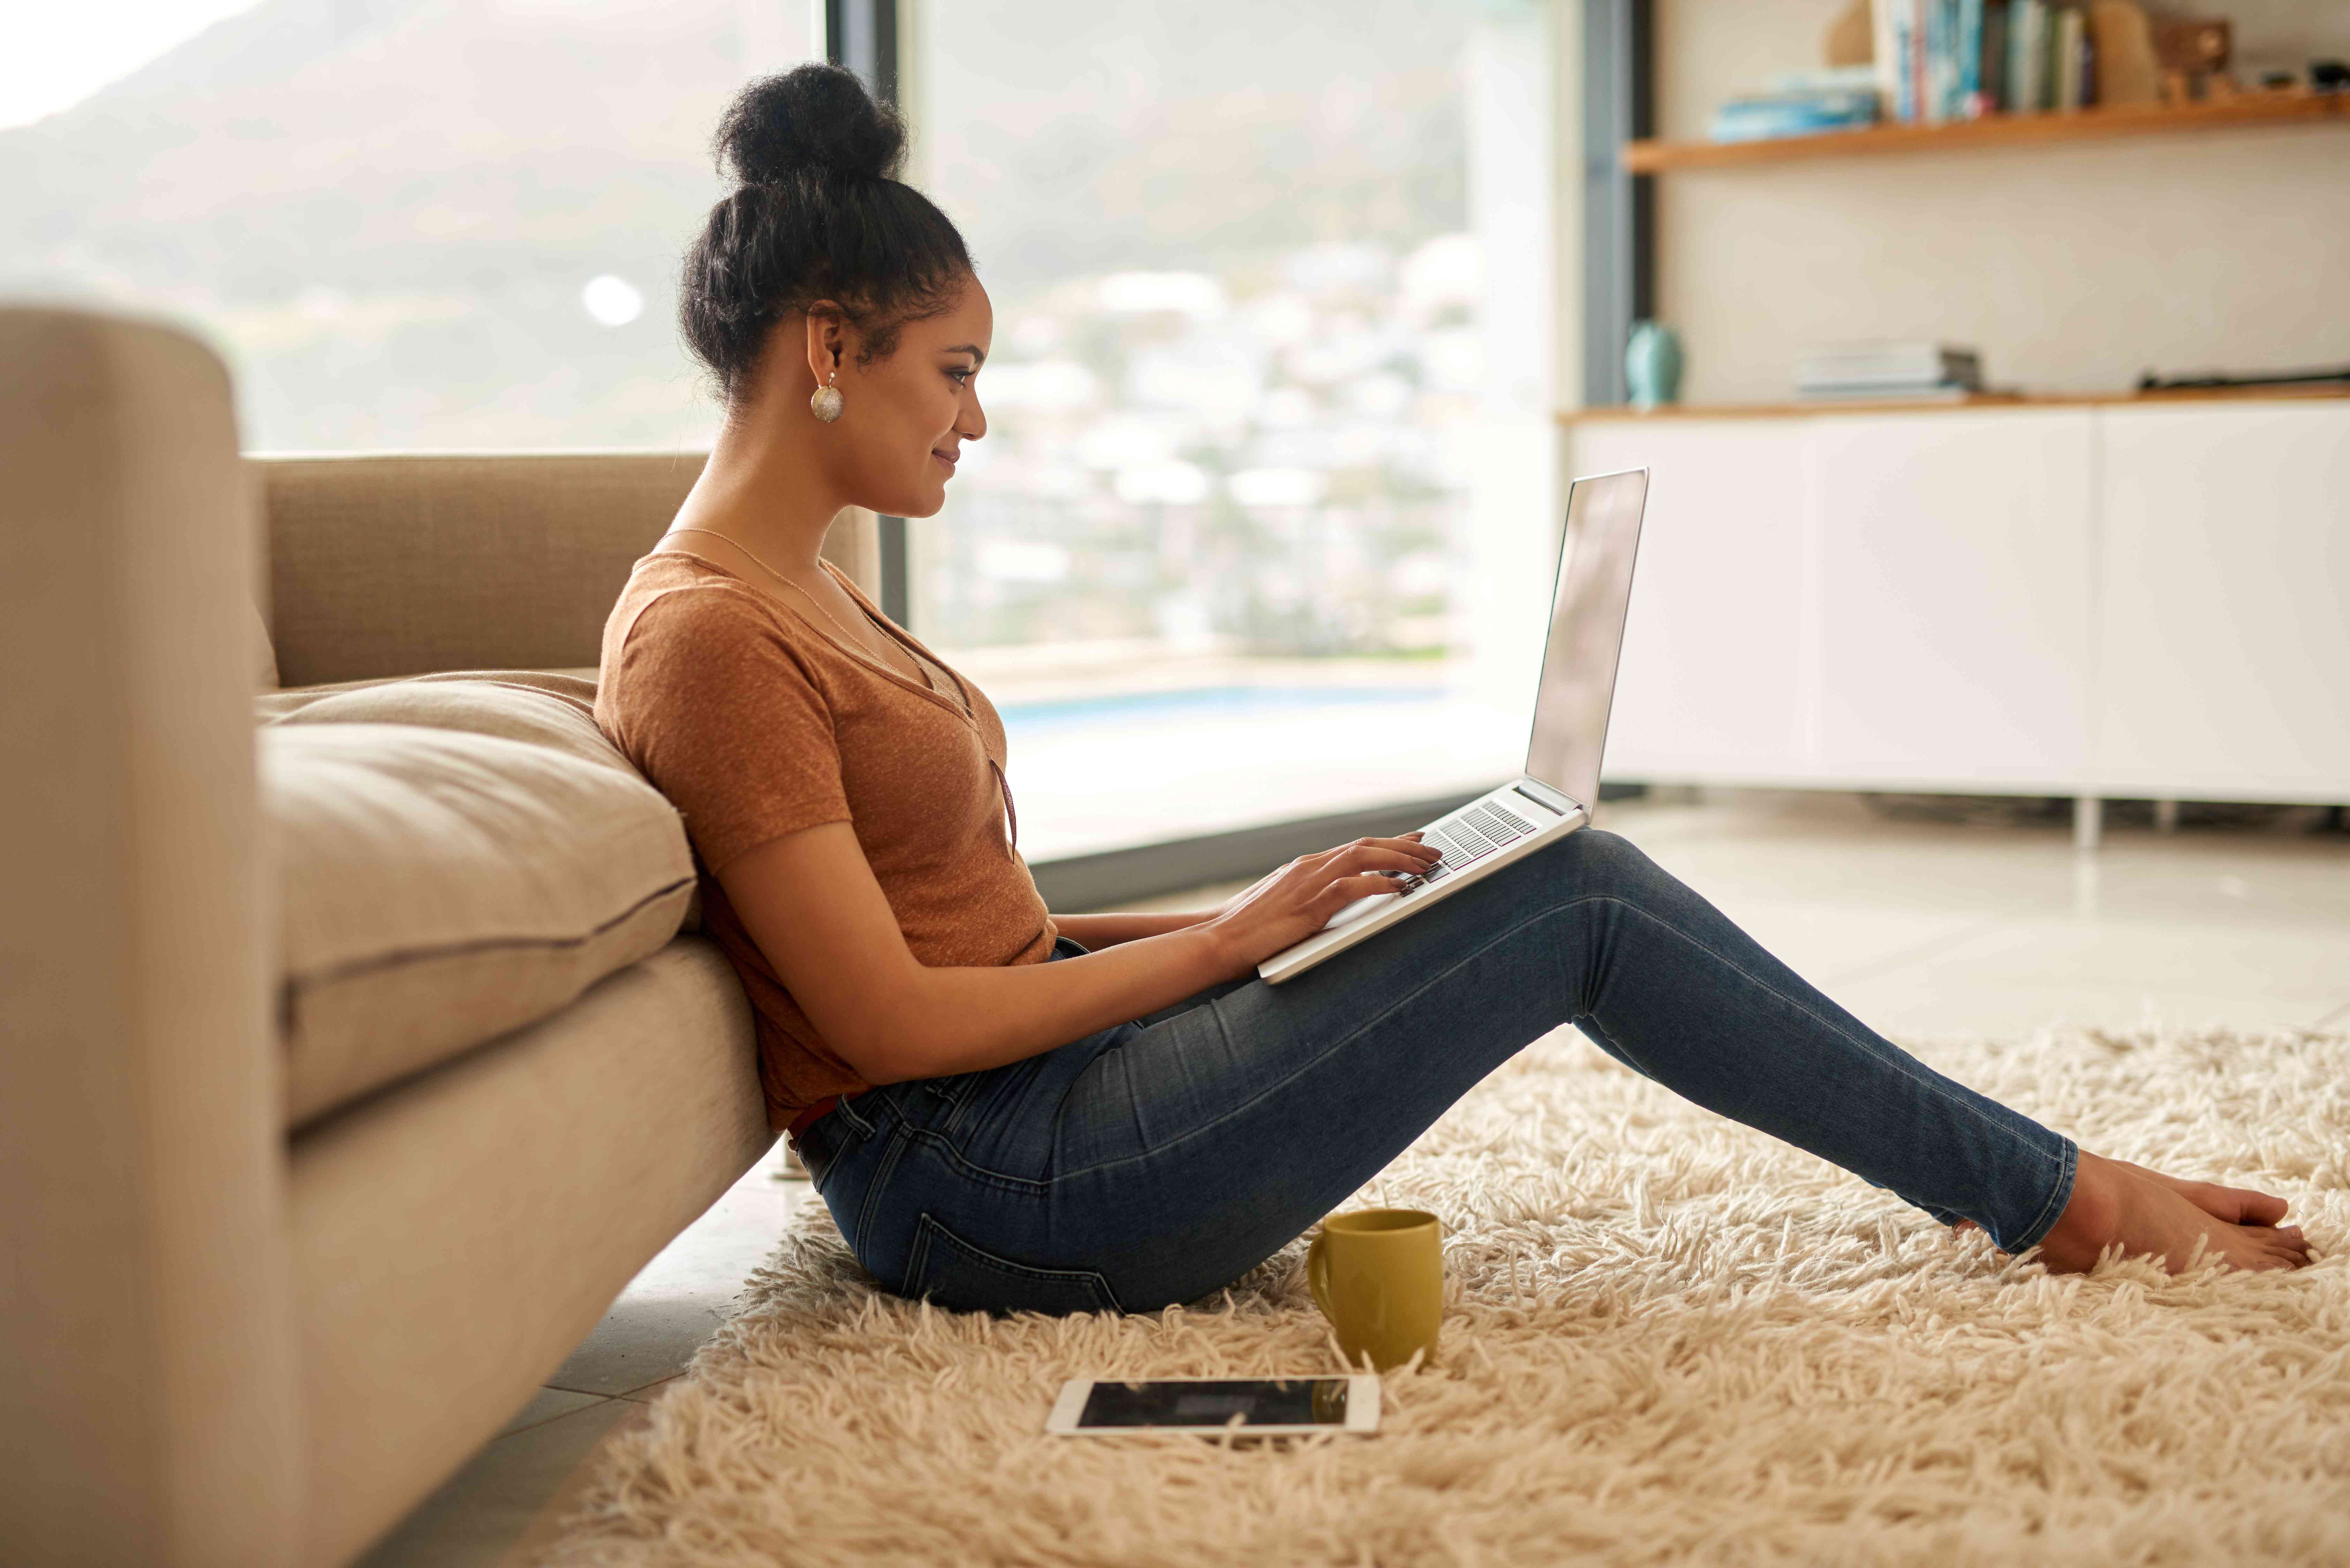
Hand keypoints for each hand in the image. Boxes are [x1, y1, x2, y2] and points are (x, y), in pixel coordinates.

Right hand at [1200, 834, 1441, 974]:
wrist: (1216, 938)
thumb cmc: (1245, 929)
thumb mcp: (1283, 907)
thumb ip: (1308, 899)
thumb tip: (1332, 903)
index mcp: (1304, 867)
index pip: (1355, 847)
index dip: (1389, 844)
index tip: (1414, 841)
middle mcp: (1309, 867)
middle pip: (1367, 845)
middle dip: (1404, 847)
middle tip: (1433, 851)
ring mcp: (1308, 882)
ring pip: (1364, 857)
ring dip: (1400, 860)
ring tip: (1426, 866)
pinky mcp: (1309, 904)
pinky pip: (1352, 886)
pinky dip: (1379, 884)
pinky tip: (1400, 888)